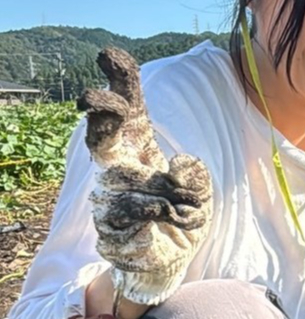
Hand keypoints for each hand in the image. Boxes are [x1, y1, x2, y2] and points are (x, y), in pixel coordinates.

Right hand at [78, 48, 212, 305]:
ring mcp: (107, 196)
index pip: (130, 113)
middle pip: (102, 135)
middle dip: (98, 114)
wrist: (169, 262)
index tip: (110, 56)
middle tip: (88, 99)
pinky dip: (161, 220)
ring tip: (179, 211)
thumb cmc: (181, 218)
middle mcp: (118, 168)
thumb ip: (196, 175)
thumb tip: (176, 162)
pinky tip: (164, 226)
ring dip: (167, 199)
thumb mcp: (202, 193)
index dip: (121, 84)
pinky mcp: (106, 224)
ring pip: (133, 185)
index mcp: (140, 151)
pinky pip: (136, 213)